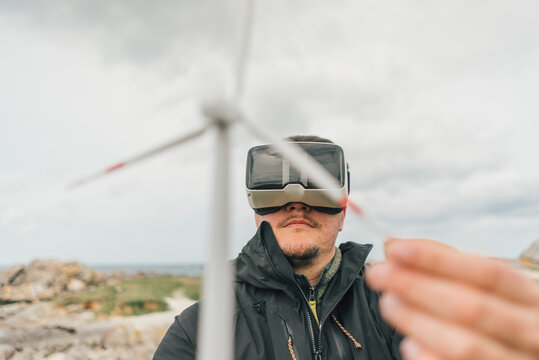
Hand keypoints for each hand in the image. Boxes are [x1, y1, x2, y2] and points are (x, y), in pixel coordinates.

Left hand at [365, 238, 538, 359]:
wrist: (526, 353)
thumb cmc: (505, 317)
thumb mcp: (490, 288)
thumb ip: (448, 268)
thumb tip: (398, 248)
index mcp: (530, 297)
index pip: (486, 272)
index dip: (437, 260)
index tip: (397, 250)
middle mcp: (531, 330)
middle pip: (470, 306)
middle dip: (417, 287)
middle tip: (380, 275)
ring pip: (464, 344)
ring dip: (417, 321)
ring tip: (390, 304)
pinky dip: (429, 357)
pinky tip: (409, 344)